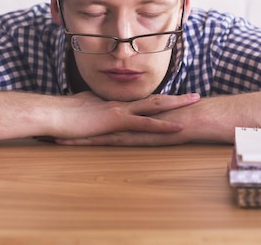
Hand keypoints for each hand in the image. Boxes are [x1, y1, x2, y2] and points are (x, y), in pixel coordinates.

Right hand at [0, 90, 199, 140]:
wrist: (53, 114)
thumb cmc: (63, 115)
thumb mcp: (82, 111)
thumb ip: (93, 109)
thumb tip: (96, 109)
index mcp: (114, 103)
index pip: (142, 100)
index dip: (160, 99)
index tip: (175, 98)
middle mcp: (121, 104)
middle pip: (154, 99)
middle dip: (176, 98)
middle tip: (194, 95)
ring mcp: (120, 111)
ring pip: (155, 106)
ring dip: (176, 105)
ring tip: (194, 103)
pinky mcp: (117, 121)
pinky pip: (145, 124)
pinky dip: (163, 125)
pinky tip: (178, 128)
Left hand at [54, 90, 260, 145]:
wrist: (208, 115)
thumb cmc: (191, 119)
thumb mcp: (167, 122)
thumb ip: (155, 124)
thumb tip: (145, 128)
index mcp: (136, 115)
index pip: (107, 118)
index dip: (87, 120)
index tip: (67, 123)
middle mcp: (133, 118)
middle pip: (99, 121)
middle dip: (77, 126)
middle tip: (53, 130)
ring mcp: (137, 125)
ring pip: (103, 130)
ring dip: (82, 135)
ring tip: (59, 139)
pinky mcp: (145, 133)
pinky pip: (120, 138)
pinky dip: (103, 141)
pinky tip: (87, 145)